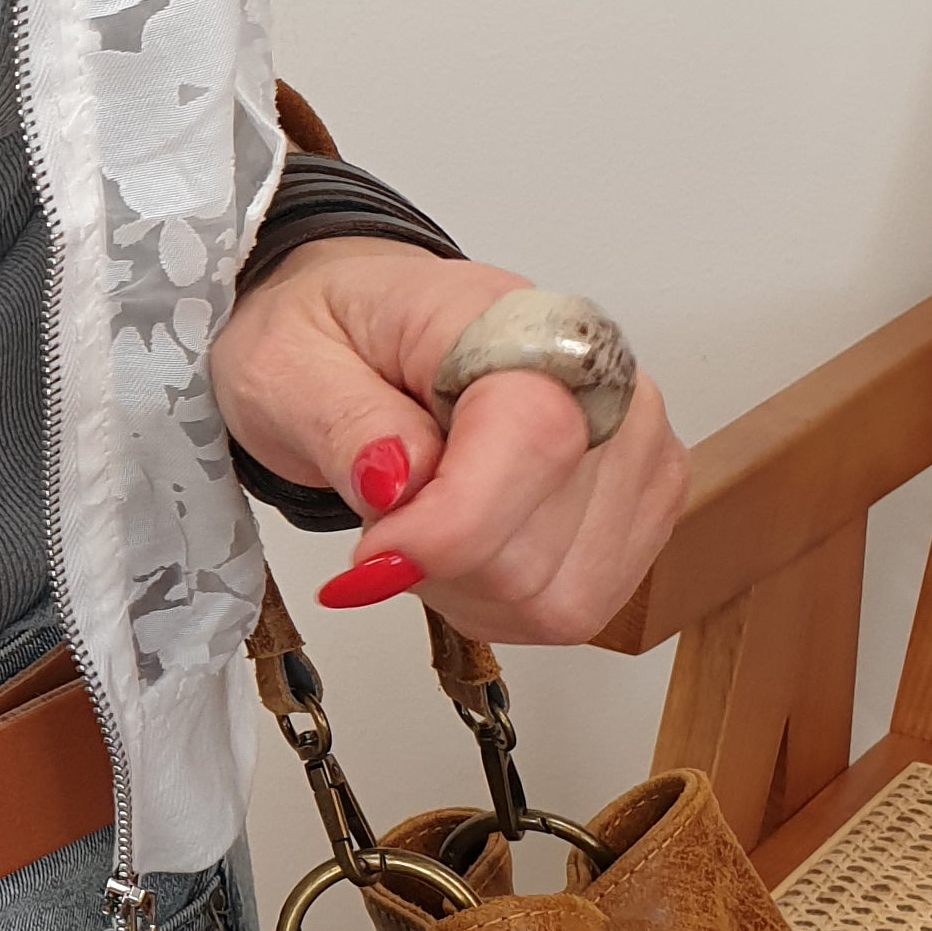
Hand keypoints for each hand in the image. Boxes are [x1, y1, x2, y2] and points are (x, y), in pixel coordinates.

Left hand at [208, 241, 687, 644]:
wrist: (368, 333)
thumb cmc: (338, 334)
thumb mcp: (290, 363)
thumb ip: (343, 420)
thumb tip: (395, 478)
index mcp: (518, 321)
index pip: (533, 439)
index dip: (449, 526)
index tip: (374, 554)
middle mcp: (604, 384)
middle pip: (538, 547)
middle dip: (434, 563)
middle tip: (382, 514)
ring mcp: (635, 451)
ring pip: (559, 597)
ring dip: (463, 590)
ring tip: (421, 521)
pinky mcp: (641, 509)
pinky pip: (574, 609)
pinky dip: (498, 602)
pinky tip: (462, 546)